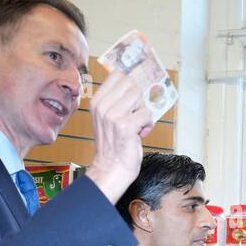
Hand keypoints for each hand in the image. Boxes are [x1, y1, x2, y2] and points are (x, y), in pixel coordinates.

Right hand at [86, 70, 155, 202]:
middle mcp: (102, 106)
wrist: (111, 169)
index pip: (118, 76)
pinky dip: (148, 124)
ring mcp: (112, 116)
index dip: (130, 87)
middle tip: (134, 116)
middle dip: (139, 100)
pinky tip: (139, 134)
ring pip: (139, 97)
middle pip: (131, 85)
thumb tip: (134, 84)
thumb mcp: (108, 117)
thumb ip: (117, 100)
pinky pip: (146, 114)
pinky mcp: (125, 126)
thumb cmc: (114, 145)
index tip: (131, 103)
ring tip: (136, 126)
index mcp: (97, 101)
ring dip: (143, 112)